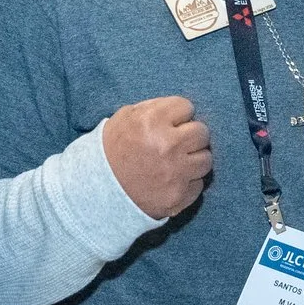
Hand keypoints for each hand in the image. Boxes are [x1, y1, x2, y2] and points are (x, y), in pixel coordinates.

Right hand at [102, 96, 213, 218]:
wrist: (98, 190)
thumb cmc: (113, 149)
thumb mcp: (125, 117)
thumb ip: (155, 108)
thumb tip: (184, 110)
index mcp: (152, 121)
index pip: (186, 107)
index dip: (176, 114)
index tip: (168, 123)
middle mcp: (167, 146)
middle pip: (202, 132)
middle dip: (189, 135)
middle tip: (175, 142)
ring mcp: (175, 173)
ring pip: (205, 159)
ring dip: (193, 159)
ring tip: (175, 162)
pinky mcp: (178, 196)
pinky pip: (198, 184)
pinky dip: (188, 181)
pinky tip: (171, 179)